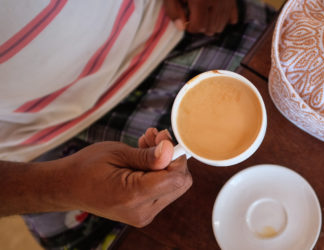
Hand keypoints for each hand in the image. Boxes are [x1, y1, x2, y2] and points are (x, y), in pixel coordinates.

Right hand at [56, 128, 191, 226]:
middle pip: (180, 183)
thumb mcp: (117, 153)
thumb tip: (172, 150)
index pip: (176, 178)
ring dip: (166, 163)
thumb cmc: (86, 167)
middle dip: (172, 158)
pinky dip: (159, 173)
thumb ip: (148, 155)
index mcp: (133, 196)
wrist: (66, 187)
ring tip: (146, 143)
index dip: (175, 155)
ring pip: (174, 186)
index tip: (163, 138)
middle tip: (156, 138)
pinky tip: (145, 157)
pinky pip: (163, 191)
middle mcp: (142, 211)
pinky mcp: (144, 212)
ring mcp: (144, 215)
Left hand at [163, 0, 237, 34]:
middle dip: (202, 27)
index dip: (190, 27)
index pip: (199, 26)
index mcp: (200, 1)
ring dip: (213, 25)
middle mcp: (216, 2)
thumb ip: (173, 9)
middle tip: (195, 18)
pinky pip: (233, 16)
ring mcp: (226, 0)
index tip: (187, 20)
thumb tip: (181, 27)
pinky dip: (226, 19)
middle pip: (211, 28)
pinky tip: (219, 17)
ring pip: (222, 24)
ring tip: (204, 18)